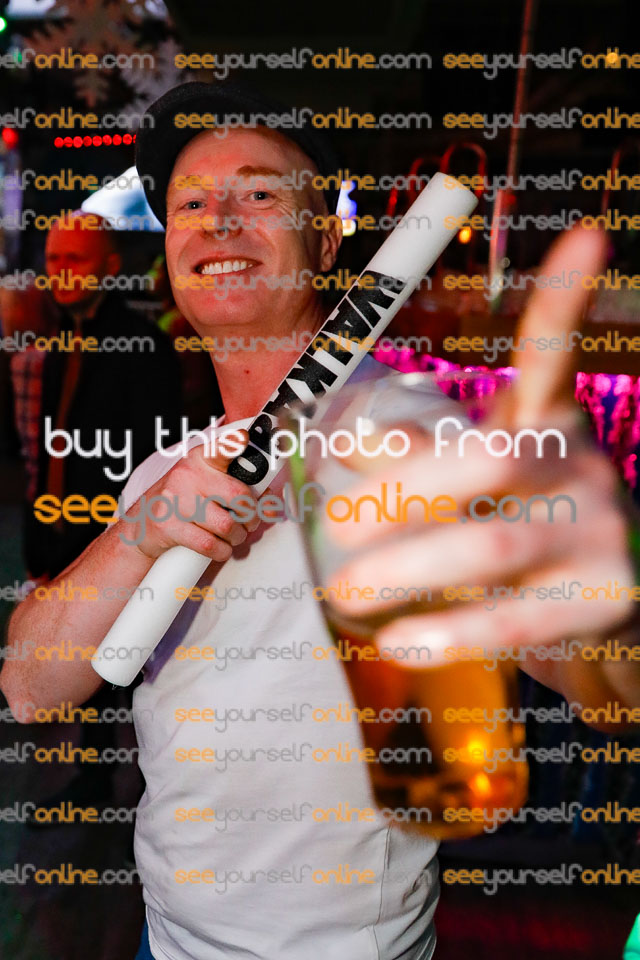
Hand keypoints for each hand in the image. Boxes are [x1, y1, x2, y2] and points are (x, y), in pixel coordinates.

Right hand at [120, 429, 261, 560]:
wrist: (141, 524)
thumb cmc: (181, 502)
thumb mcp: (204, 484)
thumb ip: (239, 488)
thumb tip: (272, 506)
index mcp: (199, 460)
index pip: (220, 447)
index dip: (234, 442)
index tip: (245, 437)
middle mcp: (187, 476)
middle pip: (238, 495)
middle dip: (252, 516)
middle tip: (249, 522)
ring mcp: (176, 500)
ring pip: (227, 525)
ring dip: (238, 537)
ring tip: (233, 536)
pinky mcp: (168, 526)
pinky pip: (209, 544)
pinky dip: (222, 551)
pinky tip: (221, 547)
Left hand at [328, 227, 639, 719]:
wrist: (606, 619)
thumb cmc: (527, 539)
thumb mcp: (482, 492)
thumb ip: (424, 463)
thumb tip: (353, 446)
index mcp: (552, 428)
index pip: (554, 359)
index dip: (569, 300)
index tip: (590, 236)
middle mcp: (584, 467)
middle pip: (493, 457)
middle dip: (403, 489)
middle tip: (332, 526)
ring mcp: (602, 532)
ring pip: (494, 541)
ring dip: (406, 568)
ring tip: (342, 594)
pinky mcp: (605, 601)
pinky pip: (514, 616)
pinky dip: (449, 630)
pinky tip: (399, 642)